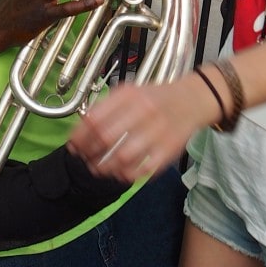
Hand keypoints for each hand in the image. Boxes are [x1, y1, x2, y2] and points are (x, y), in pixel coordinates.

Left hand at [68, 75, 212, 182]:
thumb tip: (81, 127)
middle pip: (106, 138)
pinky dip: (128, 174)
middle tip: (85, 159)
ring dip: (106, 167)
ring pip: (123, 156)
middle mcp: (143, 111)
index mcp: (129, 95)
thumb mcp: (129, 92)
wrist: (191, 100)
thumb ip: (107, 106)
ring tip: (98, 169)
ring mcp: (157, 131)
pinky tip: (120, 174)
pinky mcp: (169, 149)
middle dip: (90, 153)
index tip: (74, 146)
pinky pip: (144, 168)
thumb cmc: (155, 97)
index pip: (95, 118)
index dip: (80, 136)